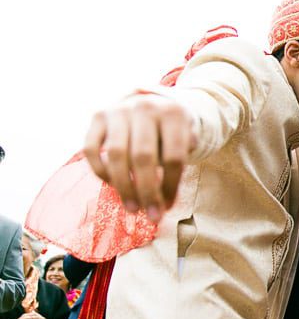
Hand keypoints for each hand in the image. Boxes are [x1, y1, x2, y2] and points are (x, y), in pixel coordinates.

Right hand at [84, 94, 194, 221]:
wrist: (152, 102)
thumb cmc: (171, 130)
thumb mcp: (187, 138)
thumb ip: (181, 161)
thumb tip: (167, 197)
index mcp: (173, 113)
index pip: (173, 157)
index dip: (170, 186)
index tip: (168, 207)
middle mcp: (144, 107)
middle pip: (143, 157)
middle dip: (147, 191)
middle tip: (151, 215)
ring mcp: (118, 110)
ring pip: (116, 155)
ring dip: (124, 187)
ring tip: (132, 208)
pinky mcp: (98, 116)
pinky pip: (92, 149)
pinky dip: (101, 171)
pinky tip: (113, 186)